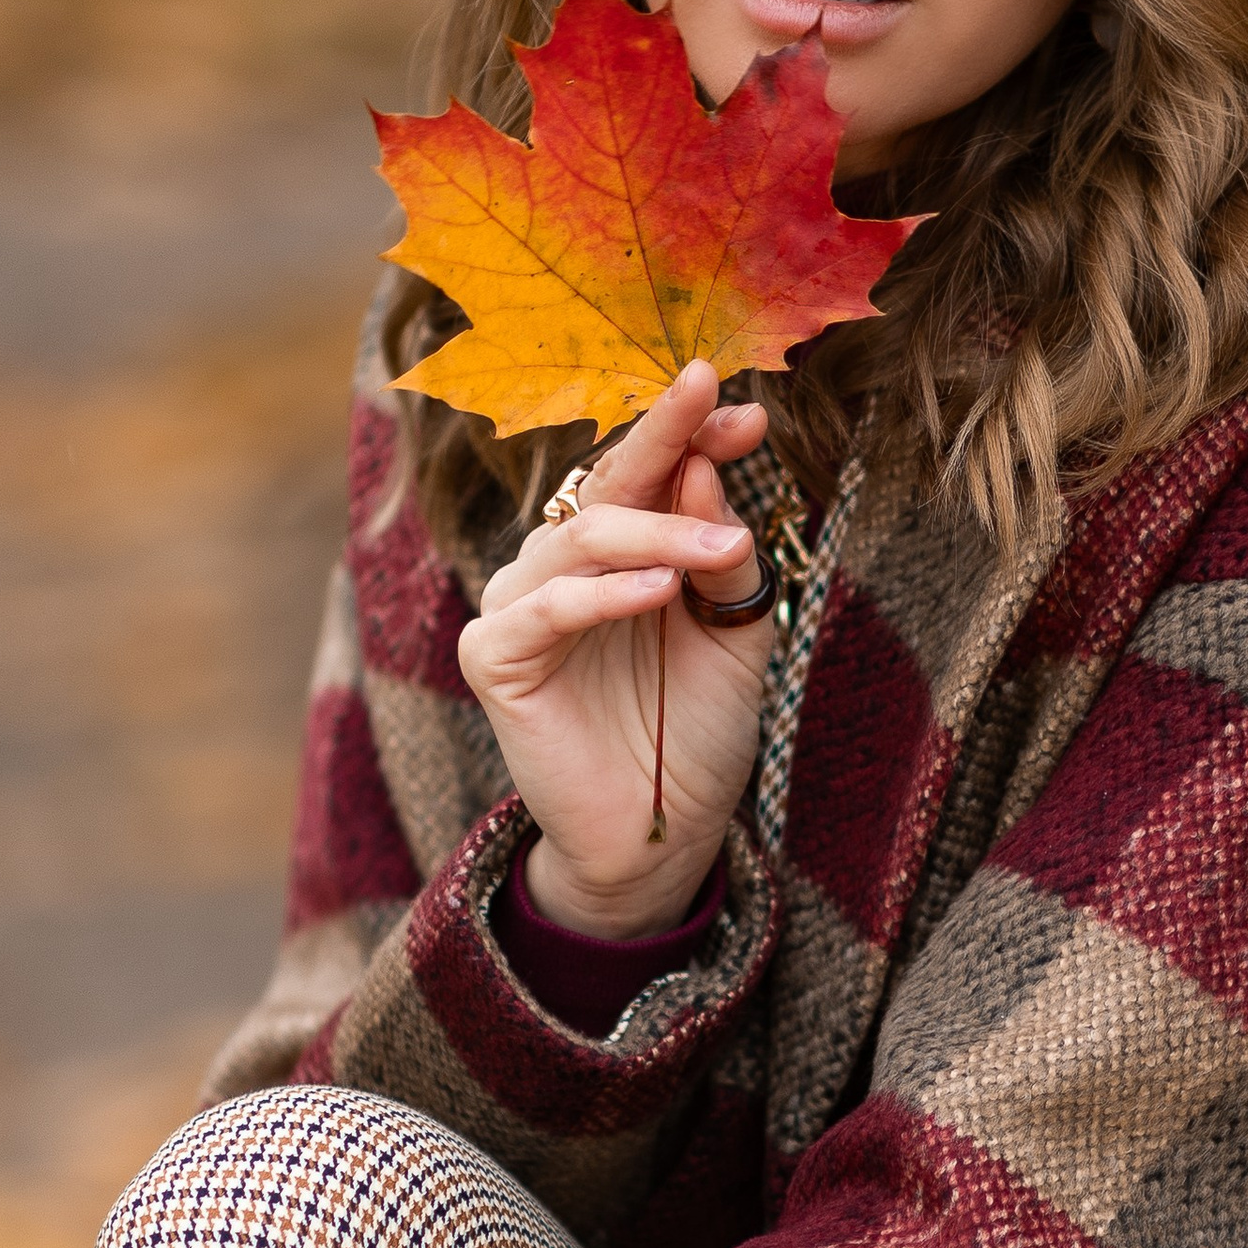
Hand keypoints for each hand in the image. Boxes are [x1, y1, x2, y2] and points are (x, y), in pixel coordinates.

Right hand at [460, 360, 777, 941]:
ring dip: (658, 534)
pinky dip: (602, 595)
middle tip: (718, 412)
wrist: (658, 835)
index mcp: (621, 548)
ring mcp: (522, 604)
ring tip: (720, 549)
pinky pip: (545, 609)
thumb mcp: (734, 637)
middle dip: (666, 441)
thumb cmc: (692, 731)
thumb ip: (726, 563)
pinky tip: (658, 591)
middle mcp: (563, 562)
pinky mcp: (496, 657)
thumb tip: (707, 471)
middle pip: (609, 482)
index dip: (692, 435)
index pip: (649, 470)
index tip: (751, 414)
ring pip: (583, 539)